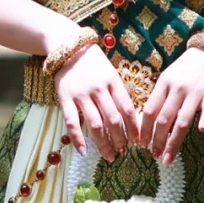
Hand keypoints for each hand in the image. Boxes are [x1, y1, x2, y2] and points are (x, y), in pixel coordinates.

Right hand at [54, 43, 137, 162]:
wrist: (68, 46)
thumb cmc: (93, 62)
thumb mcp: (110, 72)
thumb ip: (118, 92)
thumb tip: (130, 118)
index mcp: (113, 81)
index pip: (127, 109)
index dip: (134, 128)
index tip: (138, 141)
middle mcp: (98, 89)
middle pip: (113, 120)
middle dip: (120, 139)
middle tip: (123, 152)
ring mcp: (81, 94)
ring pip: (95, 124)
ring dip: (104, 144)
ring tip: (109, 156)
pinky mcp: (65, 98)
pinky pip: (72, 123)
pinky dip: (78, 139)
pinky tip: (84, 152)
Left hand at [138, 47, 203, 164]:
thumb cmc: (186, 68)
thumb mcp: (168, 77)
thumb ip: (159, 97)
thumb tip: (145, 122)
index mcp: (164, 83)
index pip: (150, 110)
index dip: (144, 129)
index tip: (141, 144)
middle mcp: (178, 88)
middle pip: (164, 119)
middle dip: (157, 140)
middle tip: (154, 155)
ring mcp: (195, 92)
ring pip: (182, 120)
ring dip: (174, 142)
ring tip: (168, 158)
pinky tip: (201, 130)